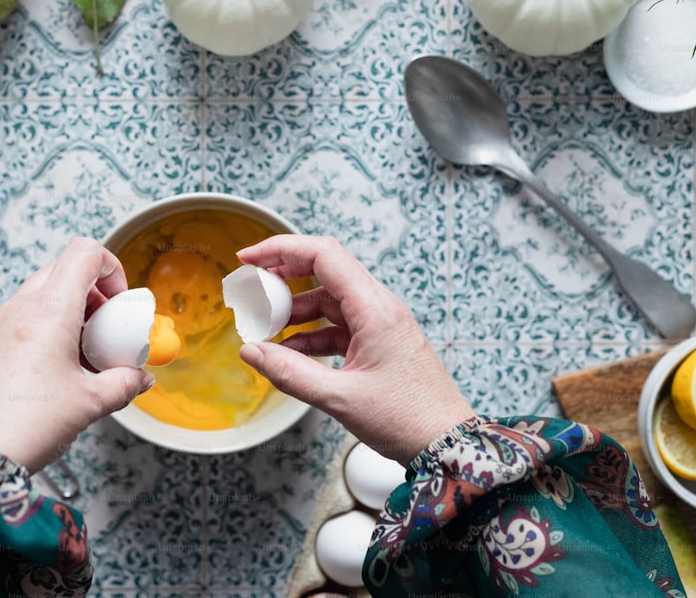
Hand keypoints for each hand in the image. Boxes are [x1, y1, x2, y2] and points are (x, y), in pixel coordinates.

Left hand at [0, 237, 154, 472]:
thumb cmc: (25, 425)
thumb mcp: (90, 403)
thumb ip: (124, 384)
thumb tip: (140, 379)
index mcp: (49, 310)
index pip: (84, 253)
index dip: (112, 268)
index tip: (121, 303)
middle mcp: (22, 308)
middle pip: (65, 270)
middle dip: (95, 292)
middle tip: (109, 328)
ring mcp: (3, 325)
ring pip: (45, 294)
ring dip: (74, 311)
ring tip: (89, 353)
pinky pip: (27, 318)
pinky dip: (52, 329)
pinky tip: (64, 368)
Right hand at [236, 235, 472, 464]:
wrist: (447, 444)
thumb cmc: (407, 420)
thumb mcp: (339, 398)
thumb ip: (290, 372)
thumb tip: (251, 351)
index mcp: (374, 309)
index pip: (323, 255)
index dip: (281, 250)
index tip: (248, 260)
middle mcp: (380, 307)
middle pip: (325, 270)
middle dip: (284, 277)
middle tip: (252, 292)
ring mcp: (382, 324)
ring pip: (330, 300)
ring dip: (296, 310)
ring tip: (266, 329)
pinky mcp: (381, 343)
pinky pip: (339, 325)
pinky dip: (312, 332)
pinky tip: (291, 351)